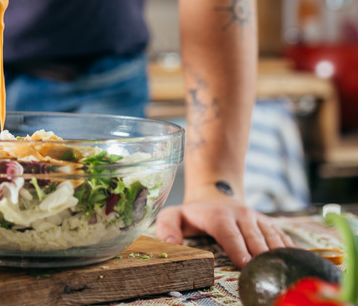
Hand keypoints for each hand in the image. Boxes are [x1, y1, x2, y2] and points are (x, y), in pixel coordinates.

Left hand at [155, 195, 296, 268]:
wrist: (215, 193)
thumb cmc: (193, 213)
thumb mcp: (173, 215)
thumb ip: (166, 227)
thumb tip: (169, 242)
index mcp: (218, 216)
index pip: (229, 233)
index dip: (238, 248)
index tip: (245, 264)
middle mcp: (241, 215)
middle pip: (254, 237)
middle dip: (260, 255)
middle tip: (266, 273)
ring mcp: (257, 219)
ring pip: (272, 236)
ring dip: (279, 253)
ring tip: (285, 270)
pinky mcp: (268, 224)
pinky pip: (283, 236)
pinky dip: (292, 249)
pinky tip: (300, 262)